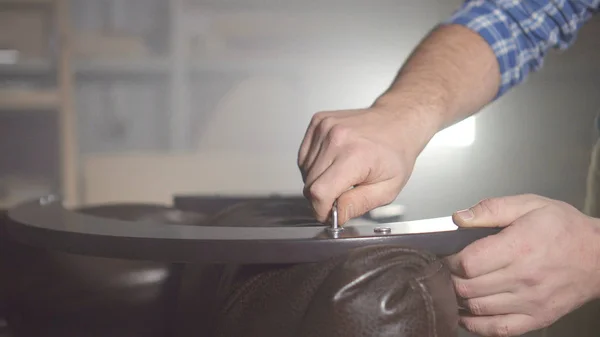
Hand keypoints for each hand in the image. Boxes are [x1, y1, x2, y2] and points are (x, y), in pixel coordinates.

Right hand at [297, 105, 434, 223]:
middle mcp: (337, 138)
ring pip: (305, 171)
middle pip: (310, 183)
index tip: (329, 214)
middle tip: (341, 194)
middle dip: (322, 197)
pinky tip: (332, 163)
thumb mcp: (388, 189)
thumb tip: (336, 216)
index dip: (321, 209)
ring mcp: (325, 126)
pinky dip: (314, 166)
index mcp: (355, 155)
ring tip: (341, 175)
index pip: (320, 192)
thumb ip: (358, 204)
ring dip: (318, 180)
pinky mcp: (318, 121)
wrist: (397, 121)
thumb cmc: (395, 154)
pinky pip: (304, 156)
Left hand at [446, 194, 599, 336]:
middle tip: (450, 271)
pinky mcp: (537, 318)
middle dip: (451, 278)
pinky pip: (498, 329)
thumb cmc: (565, 229)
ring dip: (460, 299)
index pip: (469, 263)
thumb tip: (460, 218)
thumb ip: (491, 209)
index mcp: (519, 248)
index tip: (449, 255)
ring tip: (458, 287)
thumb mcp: (530, 205)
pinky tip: (467, 314)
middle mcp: (524, 278)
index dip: (451, 260)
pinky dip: (477, 325)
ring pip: (478, 308)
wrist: (599, 256)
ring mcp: (530, 302)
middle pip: (468, 287)